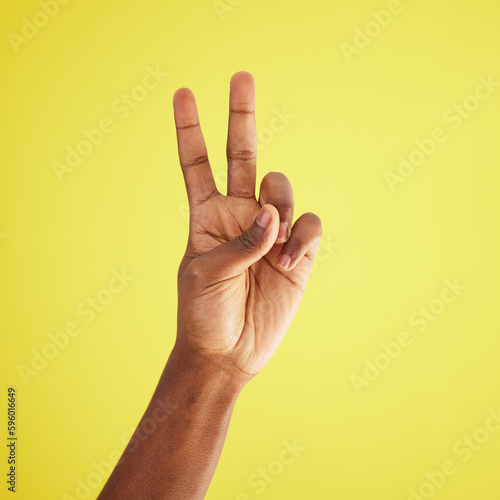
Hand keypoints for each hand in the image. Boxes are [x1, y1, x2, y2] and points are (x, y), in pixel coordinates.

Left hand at [173, 71, 321, 382]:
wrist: (229, 352)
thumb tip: (273, 215)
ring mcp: (270, 231)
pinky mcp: (296, 252)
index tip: (184, 94)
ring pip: (282, 190)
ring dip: (281, 212)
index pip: (197, 164)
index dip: (190, 129)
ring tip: (274, 251)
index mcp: (207, 216)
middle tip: (240, 75)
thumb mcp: (206, 275)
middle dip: (241, 116)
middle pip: (243, 154)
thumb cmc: (204, 314)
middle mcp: (240, 215)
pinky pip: (309, 226)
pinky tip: (290, 259)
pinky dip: (303, 237)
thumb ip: (241, 241)